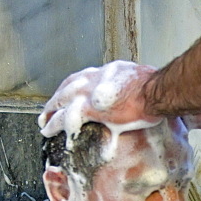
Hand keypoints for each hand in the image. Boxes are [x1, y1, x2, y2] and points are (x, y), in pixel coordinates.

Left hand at [39, 62, 159, 135]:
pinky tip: (48, 129)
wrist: (156, 93)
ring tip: (44, 120)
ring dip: (51, 110)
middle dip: (59, 96)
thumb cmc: (156, 91)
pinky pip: (64, 117)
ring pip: (62, 99)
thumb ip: (135, 89)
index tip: (72, 93)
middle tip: (50, 108)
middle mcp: (97, 76)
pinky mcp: (87, 108)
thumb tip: (141, 98)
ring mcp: (90, 92)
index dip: (78, 86)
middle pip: (71, 85)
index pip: (89, 76)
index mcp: (112, 71)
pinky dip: (54, 123)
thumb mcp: (144, 83)